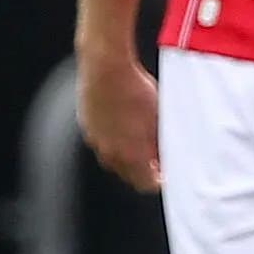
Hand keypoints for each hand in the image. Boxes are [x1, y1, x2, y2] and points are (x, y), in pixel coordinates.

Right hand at [76, 46, 160, 191]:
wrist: (106, 68)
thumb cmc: (136, 89)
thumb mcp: (160, 117)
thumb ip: (162, 142)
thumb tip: (166, 154)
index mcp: (131, 154)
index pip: (146, 184)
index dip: (158, 181)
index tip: (166, 174)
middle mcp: (110, 153)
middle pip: (129, 176)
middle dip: (143, 171)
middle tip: (156, 159)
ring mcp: (96, 141)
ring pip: (113, 160)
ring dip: (127, 157)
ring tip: (141, 141)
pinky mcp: (87, 127)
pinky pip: (101, 143)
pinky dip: (113, 141)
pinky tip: (124, 126)